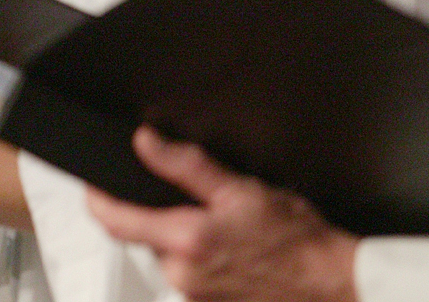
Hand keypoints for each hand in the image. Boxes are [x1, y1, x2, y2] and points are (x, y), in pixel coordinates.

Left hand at [85, 127, 358, 301]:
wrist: (335, 284)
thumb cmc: (298, 242)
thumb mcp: (241, 189)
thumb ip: (185, 165)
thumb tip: (145, 142)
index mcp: (185, 241)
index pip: (113, 220)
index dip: (97, 196)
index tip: (94, 181)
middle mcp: (182, 275)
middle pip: (143, 235)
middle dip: (156, 213)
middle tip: (191, 197)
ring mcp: (195, 295)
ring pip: (168, 254)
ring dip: (180, 235)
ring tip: (222, 224)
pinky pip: (188, 273)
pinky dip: (198, 255)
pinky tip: (231, 247)